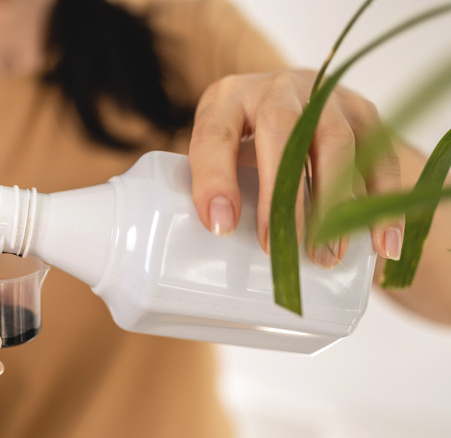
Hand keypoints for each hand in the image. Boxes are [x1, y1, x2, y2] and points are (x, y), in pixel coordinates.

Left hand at [188, 68, 402, 266]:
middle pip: (285, 134)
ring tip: (326, 257)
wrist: (282, 97)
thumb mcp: (214, 151)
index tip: (221, 226)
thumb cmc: (241, 136)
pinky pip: (380, 158)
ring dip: (334, 205)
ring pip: (338, 144)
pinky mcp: (362, 112)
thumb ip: (215, 183)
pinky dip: (383, 204)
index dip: (216, 181)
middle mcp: (277, 88)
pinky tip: (383, 245)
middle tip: (280, 248)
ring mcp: (324, 96)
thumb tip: (224, 231)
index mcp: (227, 99)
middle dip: (284, 197)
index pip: (215, 136)